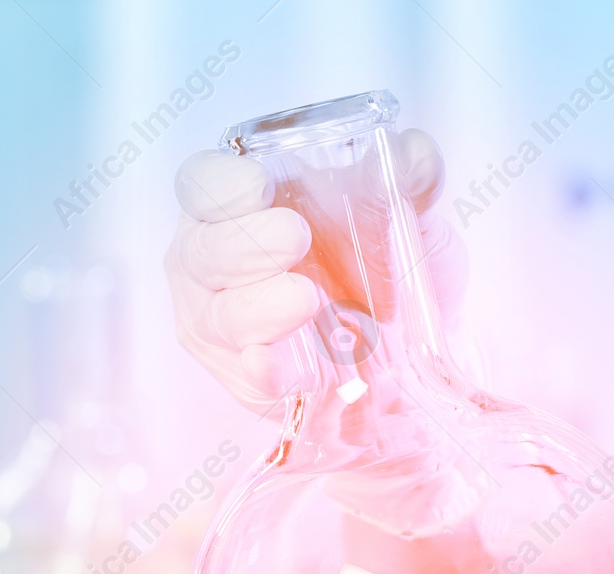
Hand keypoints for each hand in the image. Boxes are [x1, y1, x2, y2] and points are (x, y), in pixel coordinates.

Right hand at [165, 129, 467, 414]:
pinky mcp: (246, 380)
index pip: (200, 185)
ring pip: (220, 316)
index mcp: (236, 207)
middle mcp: (214, 263)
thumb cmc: (382, 268)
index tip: (261, 186)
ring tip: (306, 300)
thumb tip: (413, 153)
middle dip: (244, 244)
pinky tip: (272, 359)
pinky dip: (260, 369)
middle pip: (200, 251)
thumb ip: (408, 177)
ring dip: (259, 306)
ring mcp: (222, 325)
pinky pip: (243, 376)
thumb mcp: (403, 213)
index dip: (221, 185)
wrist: (408, 350)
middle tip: (294, 239)